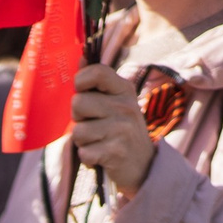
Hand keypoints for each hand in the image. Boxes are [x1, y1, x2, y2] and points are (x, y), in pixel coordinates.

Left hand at [70, 64, 155, 195]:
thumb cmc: (121, 131)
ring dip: (82, 141)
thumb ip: (97, 83)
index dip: (80, 81)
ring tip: (98, 142)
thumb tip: (81, 56)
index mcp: (124, 89)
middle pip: (78, 103)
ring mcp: (122, 129)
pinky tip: (101, 156)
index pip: (96, 72)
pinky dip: (88, 158)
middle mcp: (125, 106)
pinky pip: (84, 152)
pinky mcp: (116, 152)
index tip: (83, 92)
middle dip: (78, 118)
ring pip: (78, 131)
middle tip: (93, 125)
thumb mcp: (116, 102)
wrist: (144, 166)